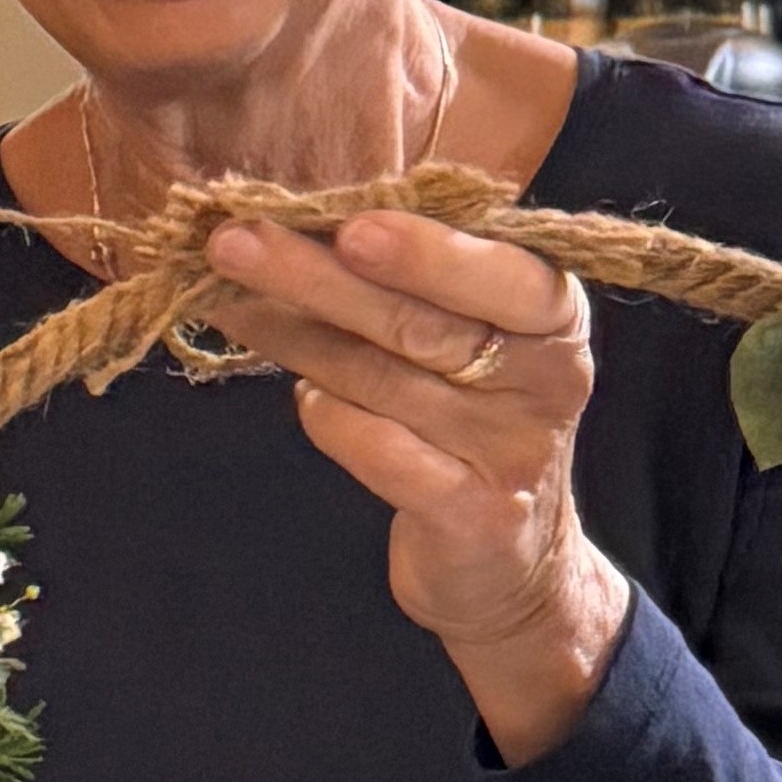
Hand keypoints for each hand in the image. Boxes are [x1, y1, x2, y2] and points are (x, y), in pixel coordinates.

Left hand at [206, 204, 628, 762]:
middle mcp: (543, 381)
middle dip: (313, 277)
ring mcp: (509, 450)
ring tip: (228, 298)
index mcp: (553, 318)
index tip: (350, 226)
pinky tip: (307, 398)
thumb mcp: (471, 340)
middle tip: (231, 241)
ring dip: (292, 335)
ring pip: (378, 378)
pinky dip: (326, 416)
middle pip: (417, 322)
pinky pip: (371, 446)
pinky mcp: (470, 512)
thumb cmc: (472, 418)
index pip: (503, 274)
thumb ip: (411, 283)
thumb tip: (294, 221)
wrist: (512, 560)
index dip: (426, 253)